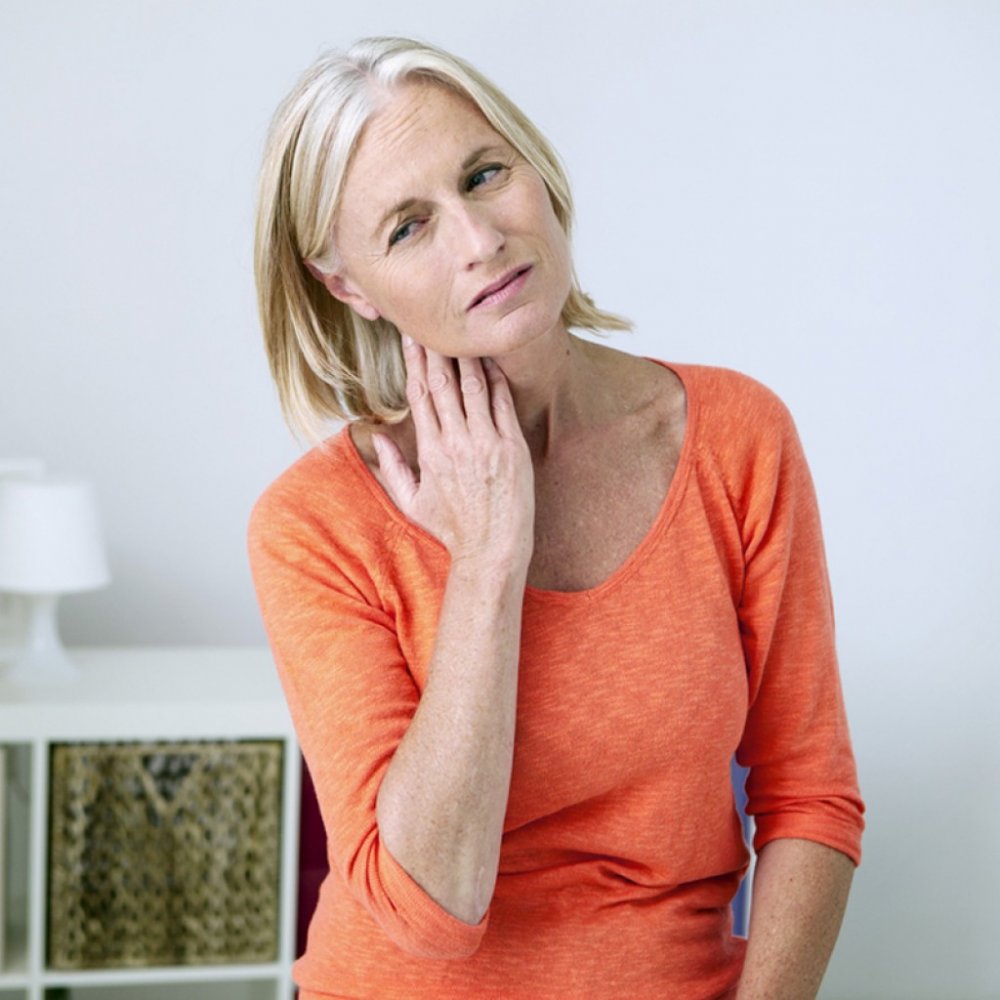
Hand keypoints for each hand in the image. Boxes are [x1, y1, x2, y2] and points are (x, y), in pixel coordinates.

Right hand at [372, 338, 534, 572]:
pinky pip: (502, 403)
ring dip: (466, 355)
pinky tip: (492, 359)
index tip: (411, 337)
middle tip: (433, 320)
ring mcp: (485, 443)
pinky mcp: (511, 447)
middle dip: (436, 348)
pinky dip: (496, 379)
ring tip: (463, 331)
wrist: (491, 550)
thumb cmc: (452, 529)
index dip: (414, 361)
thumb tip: (376, 437)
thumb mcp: (411, 502)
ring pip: (472, 386)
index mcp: (428, 451)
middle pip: (442, 383)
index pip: (418, 394)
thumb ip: (391, 467)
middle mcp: (454, 442)